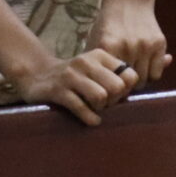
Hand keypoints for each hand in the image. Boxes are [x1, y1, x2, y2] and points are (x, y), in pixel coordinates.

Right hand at [6, 47, 139, 126]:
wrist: (36, 74)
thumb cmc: (73, 75)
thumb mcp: (94, 68)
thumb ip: (114, 75)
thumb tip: (139, 87)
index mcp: (100, 56)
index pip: (129, 74)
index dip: (127, 89)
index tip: (118, 96)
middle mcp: (87, 63)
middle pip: (117, 86)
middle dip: (115, 100)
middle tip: (107, 105)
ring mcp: (71, 76)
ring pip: (100, 96)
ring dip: (101, 108)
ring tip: (96, 110)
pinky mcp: (57, 90)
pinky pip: (79, 106)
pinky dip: (89, 117)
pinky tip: (92, 121)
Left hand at [86, 0, 170, 93]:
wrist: (129, 2)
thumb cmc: (108, 25)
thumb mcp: (95, 42)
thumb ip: (95, 66)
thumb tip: (95, 92)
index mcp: (107, 48)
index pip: (108, 83)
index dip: (107, 92)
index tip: (107, 95)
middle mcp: (127, 47)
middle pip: (126, 84)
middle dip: (123, 89)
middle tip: (120, 86)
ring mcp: (145, 45)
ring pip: (143, 80)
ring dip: (137, 82)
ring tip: (131, 76)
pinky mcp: (159, 43)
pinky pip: (157, 72)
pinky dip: (151, 74)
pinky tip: (144, 68)